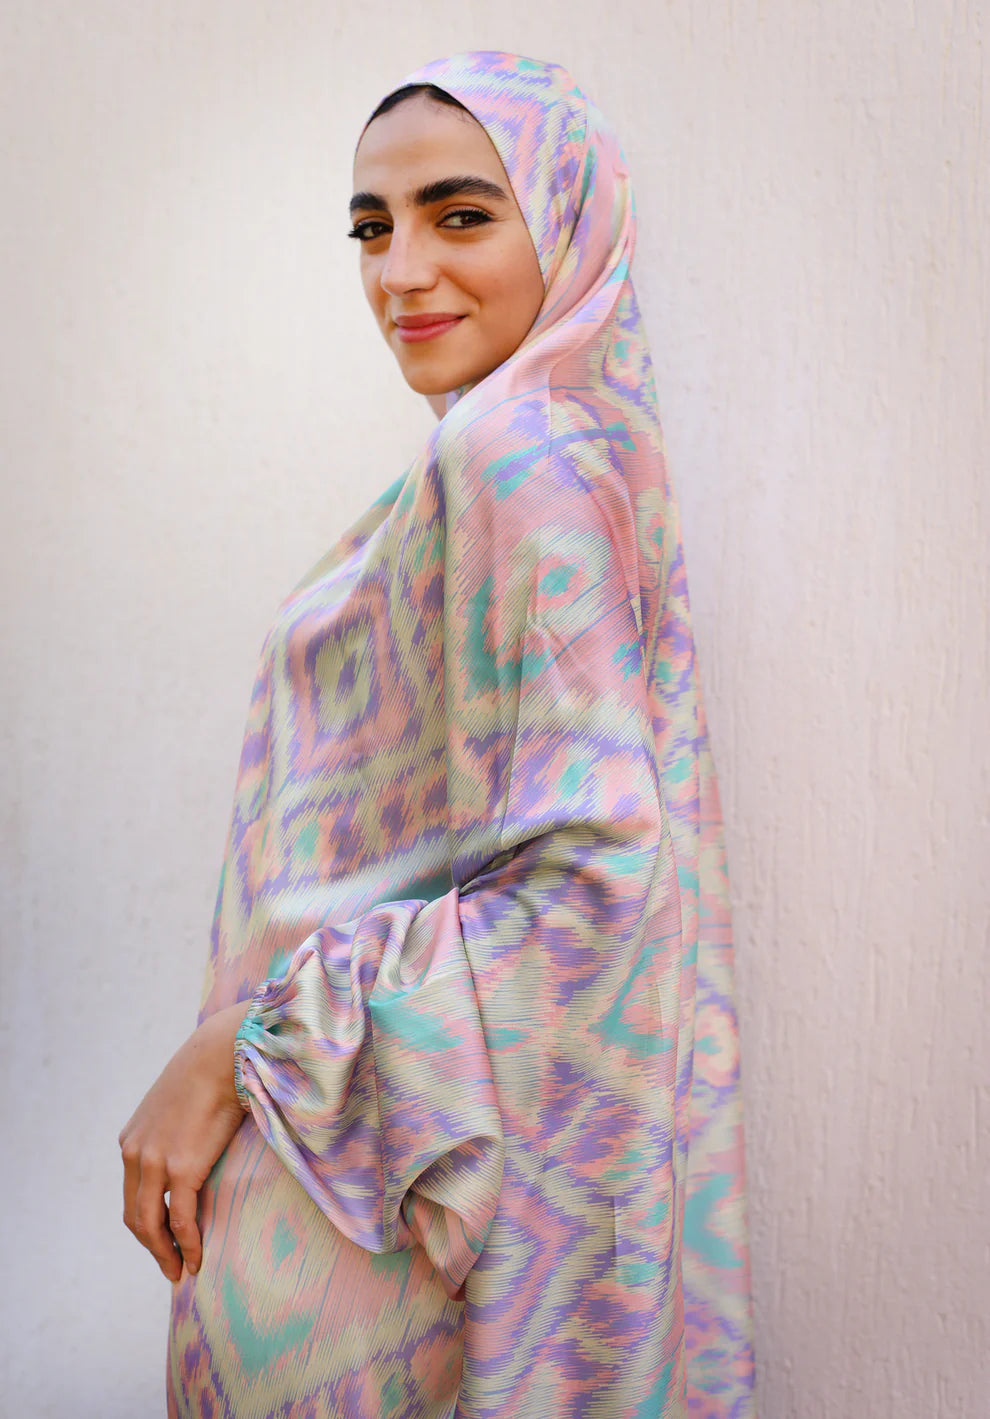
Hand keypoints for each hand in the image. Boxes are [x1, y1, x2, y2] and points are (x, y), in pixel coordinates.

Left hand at [119, 1000, 249, 1281]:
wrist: (222, 1053)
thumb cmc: (211, 1071)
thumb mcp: (180, 1104)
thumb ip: (178, 1131)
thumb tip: (197, 1143)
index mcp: (133, 1140)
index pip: (133, 1194)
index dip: (148, 1222)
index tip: (164, 1240)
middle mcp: (135, 1154)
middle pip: (136, 1216)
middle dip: (153, 1247)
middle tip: (171, 1268)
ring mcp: (155, 1163)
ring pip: (152, 1225)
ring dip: (167, 1254)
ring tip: (183, 1272)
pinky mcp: (182, 1169)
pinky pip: (182, 1219)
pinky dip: (188, 1244)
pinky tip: (198, 1258)